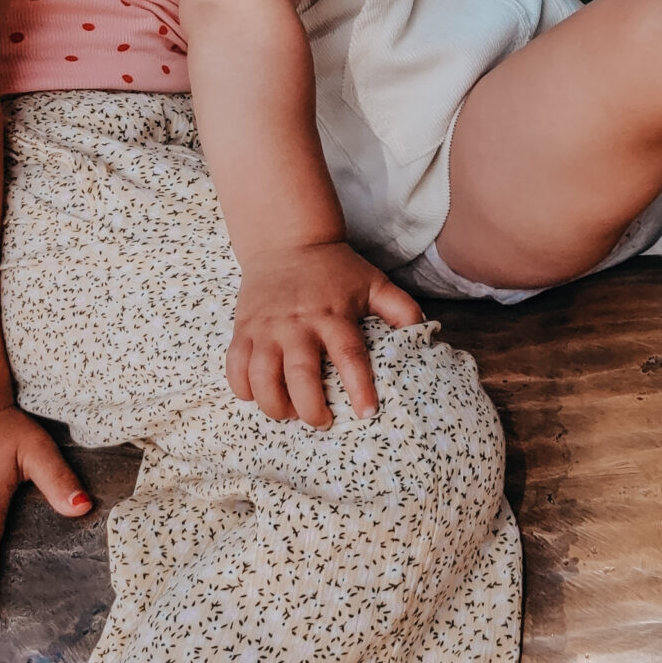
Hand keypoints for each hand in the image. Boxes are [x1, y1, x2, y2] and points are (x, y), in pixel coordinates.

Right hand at [226, 242, 423, 425]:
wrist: (286, 240)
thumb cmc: (334, 269)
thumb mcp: (372, 283)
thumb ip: (400, 307)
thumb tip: (426, 332)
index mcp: (333, 315)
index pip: (349, 356)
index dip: (359, 387)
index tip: (366, 413)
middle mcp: (297, 324)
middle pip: (300, 376)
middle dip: (310, 408)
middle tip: (322, 422)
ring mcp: (266, 328)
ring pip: (262, 377)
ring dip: (274, 404)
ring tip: (288, 414)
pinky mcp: (244, 329)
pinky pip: (235, 366)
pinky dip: (242, 389)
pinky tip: (257, 397)